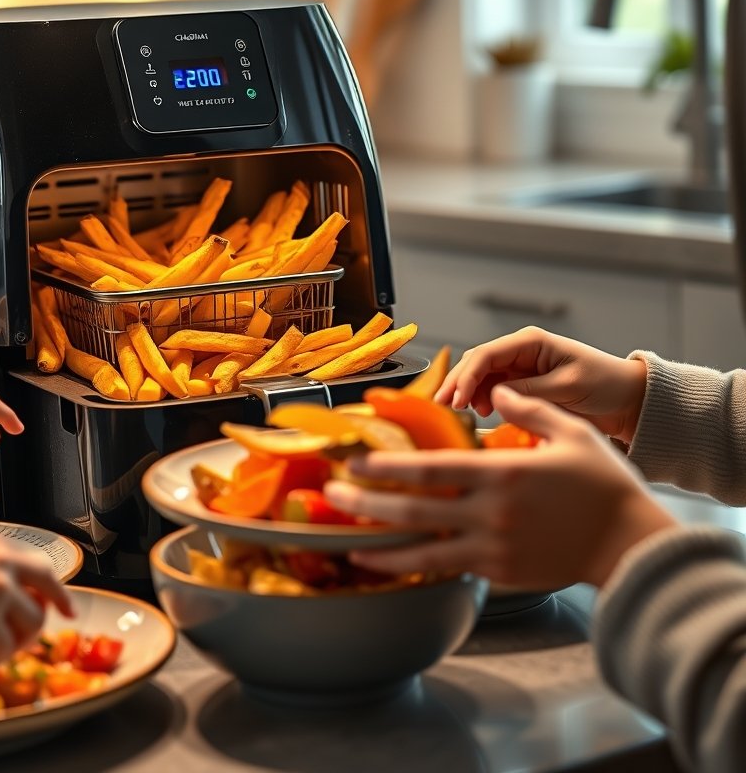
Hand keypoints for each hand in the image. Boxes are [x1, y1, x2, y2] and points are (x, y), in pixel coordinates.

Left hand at [324, 385, 676, 588]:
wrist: (631, 544)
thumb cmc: (602, 484)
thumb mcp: (571, 432)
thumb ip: (529, 408)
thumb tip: (497, 390)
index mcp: (502, 474)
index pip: (431, 469)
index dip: (387, 466)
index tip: (355, 462)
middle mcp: (490, 514)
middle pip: (414, 512)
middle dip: (367, 505)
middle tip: (333, 496)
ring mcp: (493, 549)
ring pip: (423, 552)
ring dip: (381, 549)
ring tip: (348, 546)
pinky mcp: (499, 572)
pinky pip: (448, 568)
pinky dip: (417, 567)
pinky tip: (394, 562)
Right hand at [434, 325, 647, 443]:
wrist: (629, 400)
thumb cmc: (605, 386)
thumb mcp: (568, 388)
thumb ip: (529, 390)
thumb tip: (493, 395)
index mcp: (531, 342)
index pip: (486, 355)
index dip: (467, 377)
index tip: (456, 400)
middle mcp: (521, 351)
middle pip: (476, 363)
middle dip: (457, 383)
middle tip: (443, 408)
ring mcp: (520, 368)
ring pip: (480, 376)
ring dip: (468, 392)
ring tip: (464, 413)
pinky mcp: (523, 385)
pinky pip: (493, 390)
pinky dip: (482, 400)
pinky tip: (482, 414)